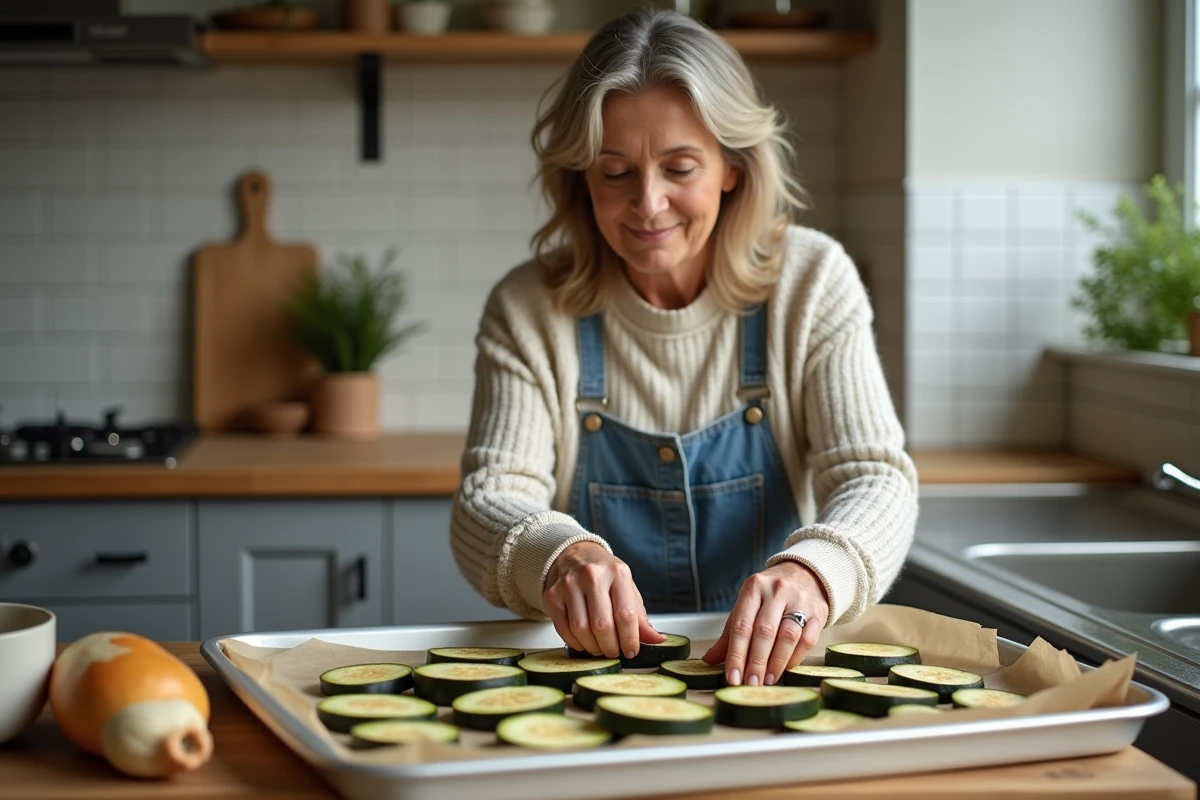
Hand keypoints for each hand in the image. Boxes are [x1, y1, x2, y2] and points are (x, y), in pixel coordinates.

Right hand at [543, 541, 664, 658]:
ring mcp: (569, 584)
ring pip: (581, 629)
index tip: (631, 651)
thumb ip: (641, 618)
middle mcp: (592, 575)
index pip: (625, 614)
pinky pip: (563, 629)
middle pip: (602, 625)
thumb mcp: (627, 590)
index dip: (630, 639)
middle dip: (611, 647)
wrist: (575, 555)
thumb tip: (658, 640)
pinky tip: (584, 642)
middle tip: (614, 652)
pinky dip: (575, 643)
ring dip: (593, 647)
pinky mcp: (552, 595)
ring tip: (600, 648)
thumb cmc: (605, 576)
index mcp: (618, 572)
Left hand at [702, 561, 829, 686]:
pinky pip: (807, 639)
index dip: (736, 654)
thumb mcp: (747, 606)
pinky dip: (795, 658)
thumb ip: (730, 633)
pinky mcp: (818, 612)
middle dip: (756, 662)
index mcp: (754, 587)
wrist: (804, 575)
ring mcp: (800, 600)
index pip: (742, 625)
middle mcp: (777, 591)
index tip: (733, 677)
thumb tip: (710, 660)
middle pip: (765, 631)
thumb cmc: (769, 596)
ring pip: (788, 636)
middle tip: (750, 683)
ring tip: (766, 680)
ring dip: (776, 662)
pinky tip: (785, 669)